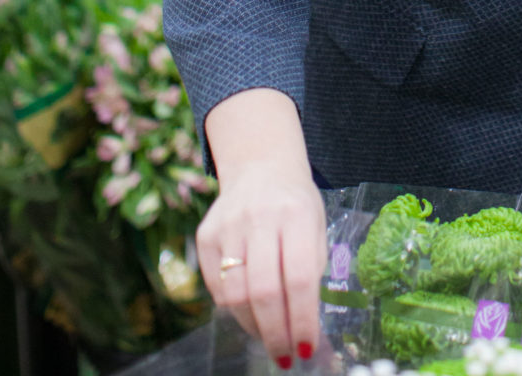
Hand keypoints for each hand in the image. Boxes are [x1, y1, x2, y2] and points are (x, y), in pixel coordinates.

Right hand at [199, 89, 327, 366]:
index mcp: (297, 214)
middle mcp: (261, 218)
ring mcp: (229, 225)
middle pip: (264, 291)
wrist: (260, 165)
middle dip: (276, 333)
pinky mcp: (205, 235)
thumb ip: (313, 269)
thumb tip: (307, 327)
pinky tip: (250, 310)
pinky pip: (216, 287)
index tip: (307, 348)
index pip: (300, 277)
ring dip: (254, 326)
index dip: (303, 319)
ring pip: (235, 295)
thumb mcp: (316, 225)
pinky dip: (234, 308)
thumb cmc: (296, 204)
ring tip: (270, 335)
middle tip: (285, 356)